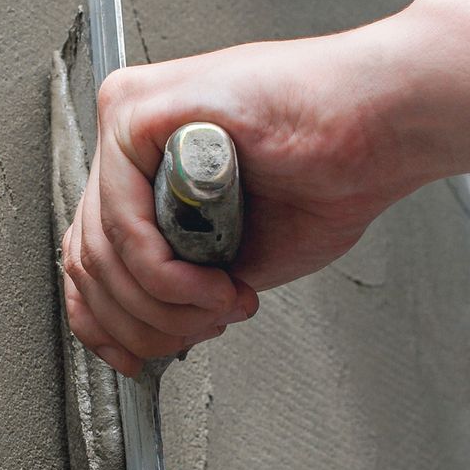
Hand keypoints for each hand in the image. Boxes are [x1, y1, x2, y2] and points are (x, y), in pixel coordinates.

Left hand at [60, 19, 432, 376]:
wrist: (382, 129)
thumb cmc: (327, 177)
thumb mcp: (230, 260)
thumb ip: (174, 288)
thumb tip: (137, 340)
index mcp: (142, 166)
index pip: (88, 255)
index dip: (107, 325)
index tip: (139, 359)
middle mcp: (125, 140)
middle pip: (87, 259)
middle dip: (144, 322)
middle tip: (201, 331)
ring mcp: (126, 119)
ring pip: (101, 249)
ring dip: (164, 305)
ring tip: (220, 307)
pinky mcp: (138, 110)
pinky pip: (123, 220)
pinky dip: (166, 274)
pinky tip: (214, 285)